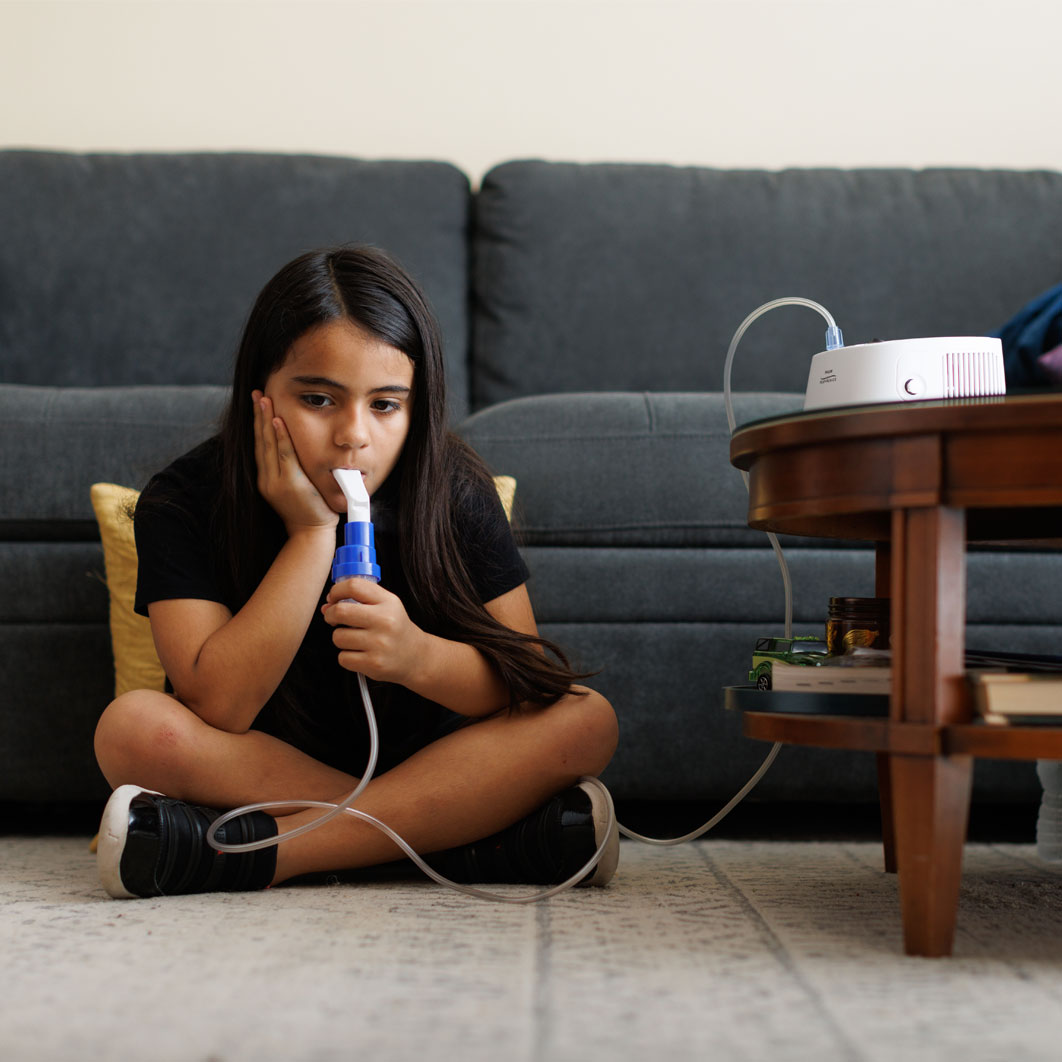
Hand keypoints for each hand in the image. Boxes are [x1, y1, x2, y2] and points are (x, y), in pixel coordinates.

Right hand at [252, 391, 336, 534]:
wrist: (310, 534)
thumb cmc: (309, 511)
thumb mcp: (296, 488)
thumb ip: (291, 470)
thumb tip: (294, 451)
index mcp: (266, 479)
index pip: (260, 445)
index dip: (258, 423)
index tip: (258, 404)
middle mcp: (266, 479)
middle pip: (260, 440)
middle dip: (258, 415)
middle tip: (257, 392)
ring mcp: (276, 481)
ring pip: (268, 444)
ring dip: (266, 420)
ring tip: (264, 399)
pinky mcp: (289, 484)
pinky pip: (284, 455)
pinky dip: (280, 437)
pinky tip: (278, 420)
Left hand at [322, 577, 427, 683]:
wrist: (416, 656)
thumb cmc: (396, 629)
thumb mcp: (386, 606)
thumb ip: (359, 600)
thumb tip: (327, 605)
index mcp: (388, 602)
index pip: (354, 586)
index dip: (336, 591)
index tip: (333, 598)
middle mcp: (385, 621)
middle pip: (340, 611)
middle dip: (331, 615)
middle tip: (334, 619)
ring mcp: (379, 644)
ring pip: (338, 637)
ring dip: (340, 638)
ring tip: (355, 640)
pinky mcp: (373, 663)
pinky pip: (343, 657)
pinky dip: (347, 656)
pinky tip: (360, 654)